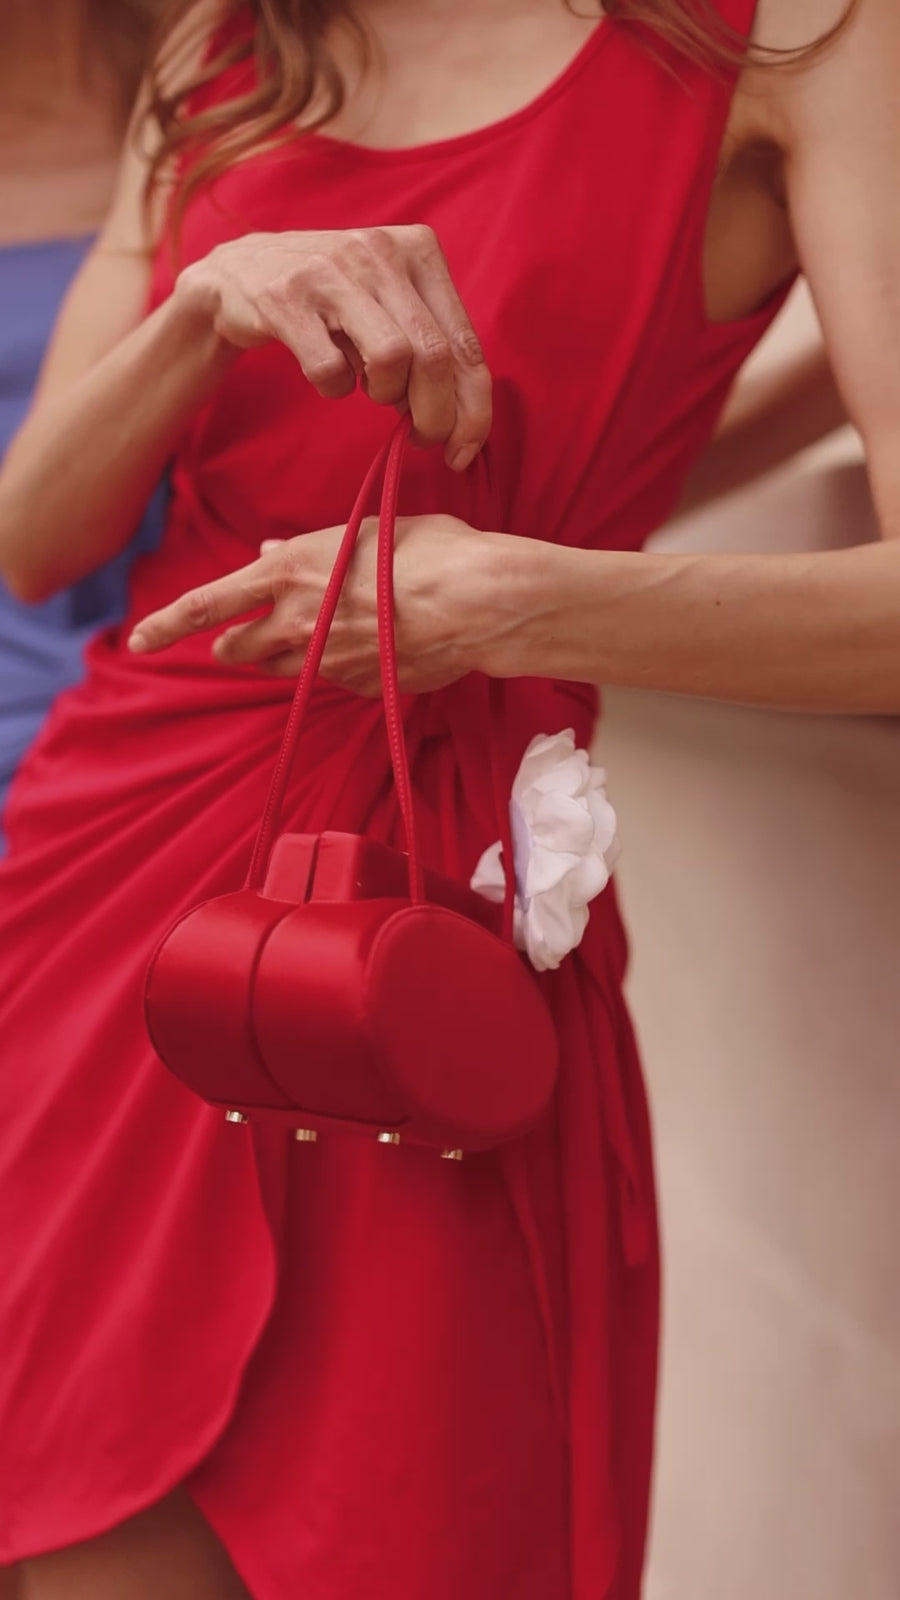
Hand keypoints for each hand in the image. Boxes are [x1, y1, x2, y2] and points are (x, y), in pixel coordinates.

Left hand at [128, 515, 520, 693]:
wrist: (481, 604)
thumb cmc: (430, 551)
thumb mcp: (364, 531)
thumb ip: (307, 547)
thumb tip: (271, 547)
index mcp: (288, 572)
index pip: (207, 604)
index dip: (167, 625)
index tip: (138, 640)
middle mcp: (296, 622)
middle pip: (239, 647)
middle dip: (234, 644)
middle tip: (240, 639)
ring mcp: (326, 662)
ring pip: (280, 669)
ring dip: (280, 657)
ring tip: (307, 637)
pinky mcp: (359, 687)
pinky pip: (333, 680)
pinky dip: (338, 666)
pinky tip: (372, 647)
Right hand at [176, 225, 491, 469]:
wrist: (240, 273)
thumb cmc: (332, 302)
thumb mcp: (390, 307)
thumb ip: (431, 350)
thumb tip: (461, 419)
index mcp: (419, 249)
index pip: (465, 344)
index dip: (472, 410)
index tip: (462, 451)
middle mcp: (380, 252)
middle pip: (433, 357)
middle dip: (434, 416)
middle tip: (418, 438)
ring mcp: (331, 272)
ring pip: (391, 358)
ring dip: (384, 394)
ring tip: (369, 389)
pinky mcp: (287, 298)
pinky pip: (330, 370)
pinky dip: (334, 388)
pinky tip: (329, 374)